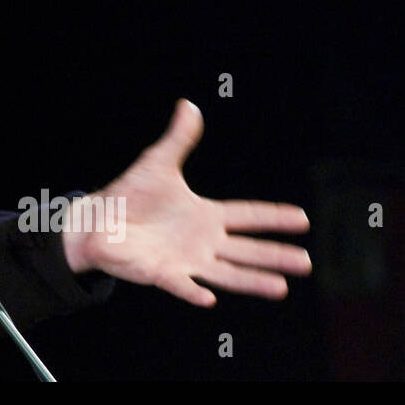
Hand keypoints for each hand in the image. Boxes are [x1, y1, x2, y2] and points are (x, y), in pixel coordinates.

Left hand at [61, 99, 311, 305]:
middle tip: (306, 262)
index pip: (247, 215)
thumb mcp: (158, 163)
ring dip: (251, 280)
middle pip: (246, 249)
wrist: (98, 219)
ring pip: (225, 273)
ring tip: (279, 288)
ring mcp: (185, 259)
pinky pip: (180, 285)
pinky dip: (193, 292)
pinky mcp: (161, 273)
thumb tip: (189, 105)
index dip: (274, 216)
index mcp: (206, 215)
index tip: (303, 218)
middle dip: (275, 255)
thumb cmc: (132, 194)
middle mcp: (202, 240)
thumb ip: (178, 138)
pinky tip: (208, 299)